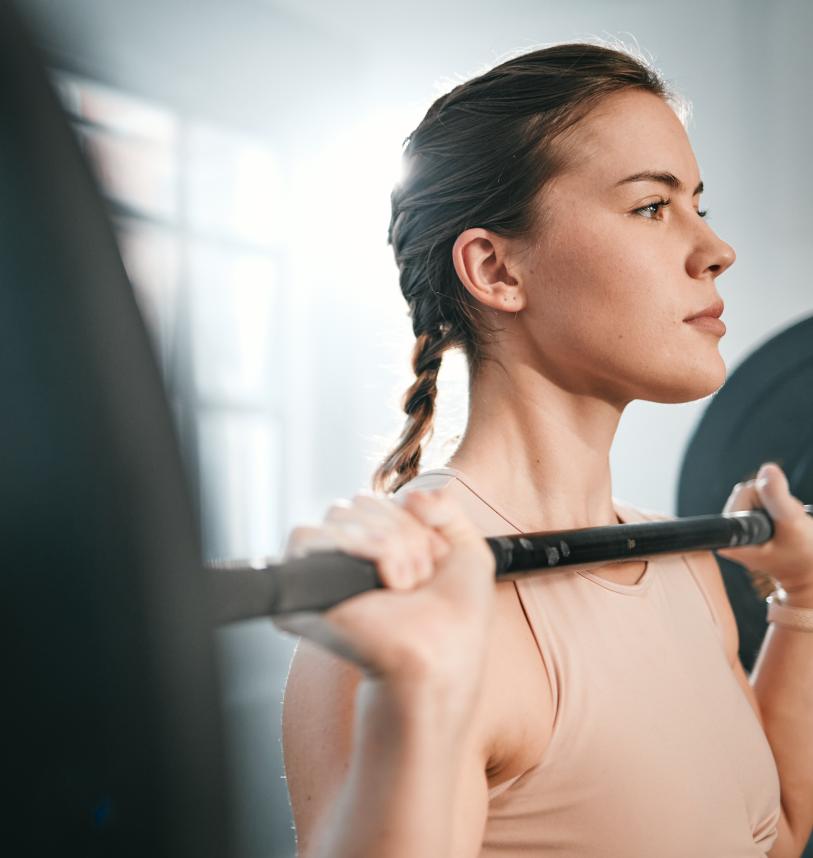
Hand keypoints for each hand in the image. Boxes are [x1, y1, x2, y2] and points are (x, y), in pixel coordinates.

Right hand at [274, 487, 496, 712]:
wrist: (442, 654)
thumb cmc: (456, 618)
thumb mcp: (468, 549)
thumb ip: (445, 506)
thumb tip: (410, 495)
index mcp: (380, 546)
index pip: (380, 498)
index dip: (412, 520)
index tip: (434, 558)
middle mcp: (351, 555)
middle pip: (360, 501)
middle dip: (403, 534)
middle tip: (418, 578)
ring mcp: (329, 569)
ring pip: (340, 512)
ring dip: (388, 545)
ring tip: (403, 585)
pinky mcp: (308, 586)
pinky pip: (307, 535)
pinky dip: (357, 546)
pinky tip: (383, 581)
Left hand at [716, 462, 812, 605]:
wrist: (808, 574)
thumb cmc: (804, 556)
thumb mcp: (794, 524)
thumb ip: (777, 498)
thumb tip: (766, 468)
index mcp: (732, 537)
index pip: (746, 491)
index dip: (769, 498)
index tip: (779, 523)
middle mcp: (727, 534)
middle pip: (749, 491)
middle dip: (773, 501)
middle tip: (786, 524)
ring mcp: (736, 530)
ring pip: (756, 495)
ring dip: (776, 505)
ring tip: (785, 527)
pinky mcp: (744, 527)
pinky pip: (759, 502)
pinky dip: (774, 509)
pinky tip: (781, 526)